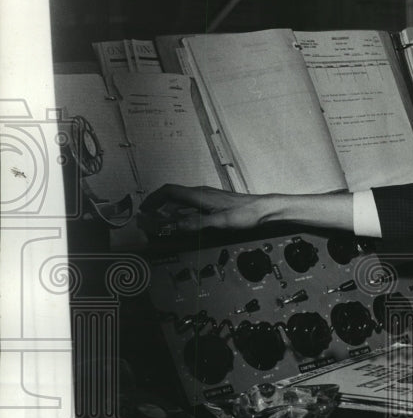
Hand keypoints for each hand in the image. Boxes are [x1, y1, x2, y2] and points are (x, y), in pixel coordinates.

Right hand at [140, 185, 272, 234]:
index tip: (143, 209)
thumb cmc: (246, 212)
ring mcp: (207, 199)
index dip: (154, 199)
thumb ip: (197, 223)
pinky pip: (191, 208)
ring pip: (181, 204)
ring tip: (161, 225)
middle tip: (148, 221)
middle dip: (158, 208)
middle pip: (172, 198)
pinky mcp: (213, 205)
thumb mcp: (220, 221)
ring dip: (169, 213)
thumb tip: (175, 226)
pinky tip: (182, 225)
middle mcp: (201, 194)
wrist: (264, 210)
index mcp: (199, 194)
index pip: (169, 191)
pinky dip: (181, 216)